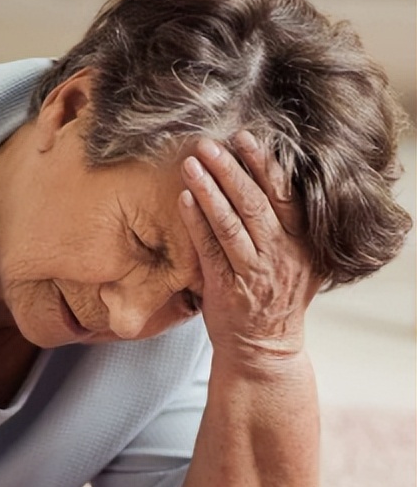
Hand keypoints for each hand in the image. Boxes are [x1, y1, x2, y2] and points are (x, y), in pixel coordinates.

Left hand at [178, 131, 317, 369]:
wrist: (263, 349)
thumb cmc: (276, 297)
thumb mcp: (298, 260)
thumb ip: (290, 225)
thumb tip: (273, 178)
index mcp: (302, 241)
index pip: (285, 194)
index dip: (264, 164)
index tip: (245, 137)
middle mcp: (282, 253)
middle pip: (256, 202)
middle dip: (231, 169)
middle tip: (209, 143)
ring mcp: (254, 271)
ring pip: (231, 222)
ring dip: (210, 189)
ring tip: (191, 162)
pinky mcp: (226, 288)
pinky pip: (209, 249)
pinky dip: (196, 221)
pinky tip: (183, 198)